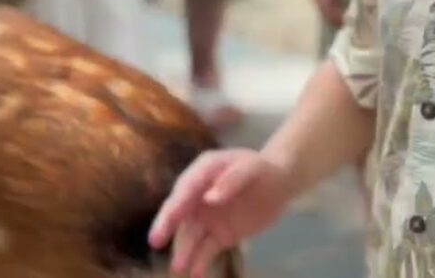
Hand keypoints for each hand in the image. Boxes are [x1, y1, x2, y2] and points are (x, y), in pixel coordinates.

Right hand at [149, 148, 293, 277]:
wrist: (279, 184)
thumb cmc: (261, 169)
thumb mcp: (250, 167)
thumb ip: (231, 180)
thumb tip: (210, 199)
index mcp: (202, 173)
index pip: (185, 188)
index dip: (177, 203)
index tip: (170, 217)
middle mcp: (197, 196)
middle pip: (178, 212)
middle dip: (166, 226)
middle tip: (155, 241)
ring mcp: (206, 218)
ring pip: (190, 236)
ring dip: (183, 251)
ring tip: (178, 268)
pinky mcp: (218, 236)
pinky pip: (206, 250)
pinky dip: (200, 262)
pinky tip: (196, 274)